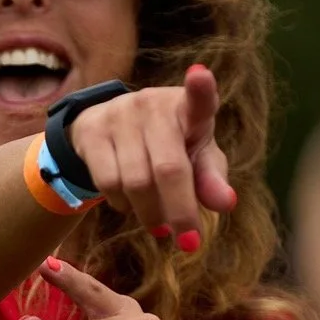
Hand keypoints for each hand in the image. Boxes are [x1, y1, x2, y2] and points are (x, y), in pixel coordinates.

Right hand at [67, 64, 234, 250]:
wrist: (105, 128)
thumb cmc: (167, 145)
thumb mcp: (195, 159)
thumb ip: (211, 180)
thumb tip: (226, 203)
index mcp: (187, 108)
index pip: (197, 98)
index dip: (200, 88)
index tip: (200, 76)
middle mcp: (152, 104)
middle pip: (168, 169)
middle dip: (180, 211)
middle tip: (189, 244)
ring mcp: (119, 115)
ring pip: (136, 183)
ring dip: (151, 215)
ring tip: (160, 227)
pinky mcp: (92, 131)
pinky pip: (109, 184)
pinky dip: (123, 206)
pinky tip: (130, 207)